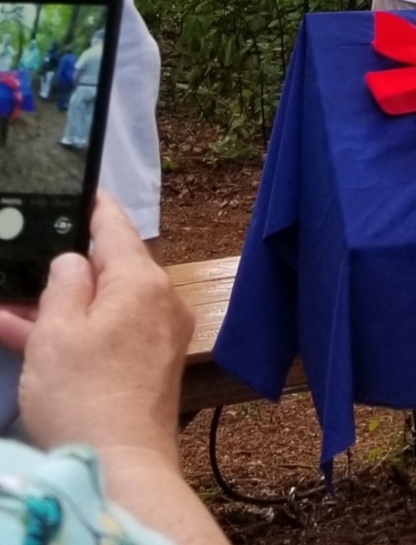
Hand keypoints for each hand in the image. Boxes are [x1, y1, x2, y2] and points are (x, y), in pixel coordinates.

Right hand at [0, 192, 192, 461]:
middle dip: (68, 265)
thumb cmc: (85, 395)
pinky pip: (111, 332)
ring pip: (105, 303)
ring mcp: (161, 333)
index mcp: (143, 281)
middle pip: (112, 266)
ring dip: (62, 303)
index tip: (80, 189)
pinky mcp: (152, 364)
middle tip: (30, 256)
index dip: (93, 206)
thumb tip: (73, 260)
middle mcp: (161, 300)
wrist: (120, 466)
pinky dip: (78, 330)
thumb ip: (65, 281)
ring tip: (15, 302)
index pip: (116, 227)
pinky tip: (30, 334)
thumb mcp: (58, 330)